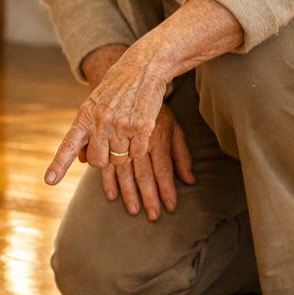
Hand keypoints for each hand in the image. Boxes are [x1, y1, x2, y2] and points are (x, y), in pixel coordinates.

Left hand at [44, 43, 173, 182]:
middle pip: (98, 162)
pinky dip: (139, 147)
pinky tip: (140, 130)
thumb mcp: (94, 105)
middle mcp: (100, 122)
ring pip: (119, 160)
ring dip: (124, 153)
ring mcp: (121, 125)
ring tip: (127, 132)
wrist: (142, 67)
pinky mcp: (142, 127)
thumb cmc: (116, 89)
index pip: (68, 144)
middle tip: (112, 143)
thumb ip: (85, 131)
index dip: (59, 164)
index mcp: (85, 117)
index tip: (49, 180)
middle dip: (105, 159)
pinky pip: (138, 153)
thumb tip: (81, 160)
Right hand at [100, 105, 194, 219]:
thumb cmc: (155, 108)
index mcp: (157, 136)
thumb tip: (190, 180)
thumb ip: (181, 154)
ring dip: (128, 193)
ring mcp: (119, 137)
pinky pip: (105, 162)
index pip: (163, 170)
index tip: (169, 208)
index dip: (167, 190)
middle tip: (152, 216)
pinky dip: (107, 180)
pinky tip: (112, 196)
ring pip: (123, 172)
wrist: (130, 78)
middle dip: (148, 197)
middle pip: (143, 174)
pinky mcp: (103, 135)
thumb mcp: (173, 126)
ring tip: (133, 210)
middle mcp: (138, 139)